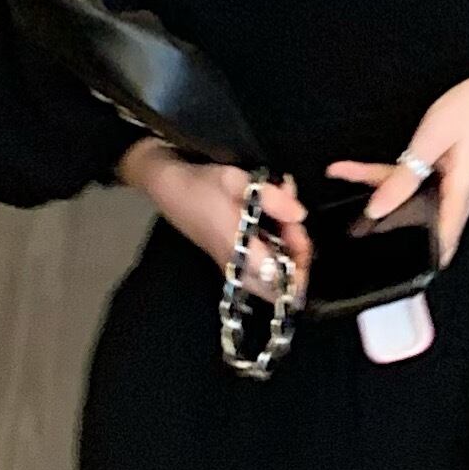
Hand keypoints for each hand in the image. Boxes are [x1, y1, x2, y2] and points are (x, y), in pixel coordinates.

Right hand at [130, 143, 310, 297]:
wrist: (168, 186)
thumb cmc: (201, 183)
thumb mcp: (237, 180)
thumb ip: (271, 198)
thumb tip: (300, 215)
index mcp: (239, 251)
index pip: (280, 281)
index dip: (301, 266)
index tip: (299, 232)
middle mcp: (237, 267)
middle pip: (278, 289)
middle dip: (297, 261)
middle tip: (294, 226)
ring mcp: (234, 266)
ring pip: (271, 280)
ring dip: (286, 254)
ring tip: (284, 218)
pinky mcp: (231, 259)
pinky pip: (261, 269)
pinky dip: (275, 249)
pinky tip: (274, 219)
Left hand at [325, 46, 468, 265]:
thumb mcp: (430, 142)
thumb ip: (404, 177)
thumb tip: (378, 208)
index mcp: (457, 196)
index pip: (438, 245)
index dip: (417, 263)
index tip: (389, 274)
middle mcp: (454, 198)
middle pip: (418, 226)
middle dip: (387, 232)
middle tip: (352, 235)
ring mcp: (447, 187)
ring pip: (408, 202)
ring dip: (377, 198)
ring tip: (340, 190)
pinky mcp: (440, 175)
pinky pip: (410, 183)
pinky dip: (385, 179)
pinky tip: (354, 171)